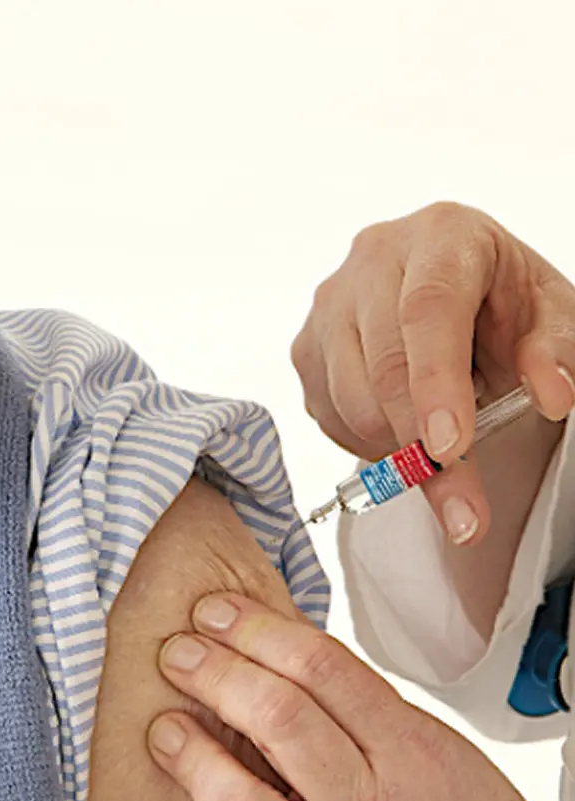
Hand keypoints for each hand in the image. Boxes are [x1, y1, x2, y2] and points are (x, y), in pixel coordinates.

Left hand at [147, 593, 538, 800]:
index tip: (217, 610)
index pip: (322, 668)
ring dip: (194, 755)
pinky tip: (188, 789)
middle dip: (217, 674)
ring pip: (244, 800)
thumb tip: (278, 652)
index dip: (257, 629)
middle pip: (278, 717)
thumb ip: (361, 706)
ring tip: (165, 726)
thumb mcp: (431, 748)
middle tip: (179, 651)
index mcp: (409, 751)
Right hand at [292, 202, 569, 544]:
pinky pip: (329, 416)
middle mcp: (372, 258)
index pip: (428, 311)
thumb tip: (553, 395)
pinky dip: (369, 443)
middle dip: (421, 448)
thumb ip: (556, 350)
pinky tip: (405, 426)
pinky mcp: (305, 345)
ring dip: (397, 450)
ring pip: (352, 401)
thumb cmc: (504, 304)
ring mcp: (328, 303)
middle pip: (384, 366)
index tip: (451, 450)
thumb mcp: (552, 317)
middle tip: (463, 511)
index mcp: (442, 235)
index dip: (436, 385)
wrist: (458, 300)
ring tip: (443, 451)